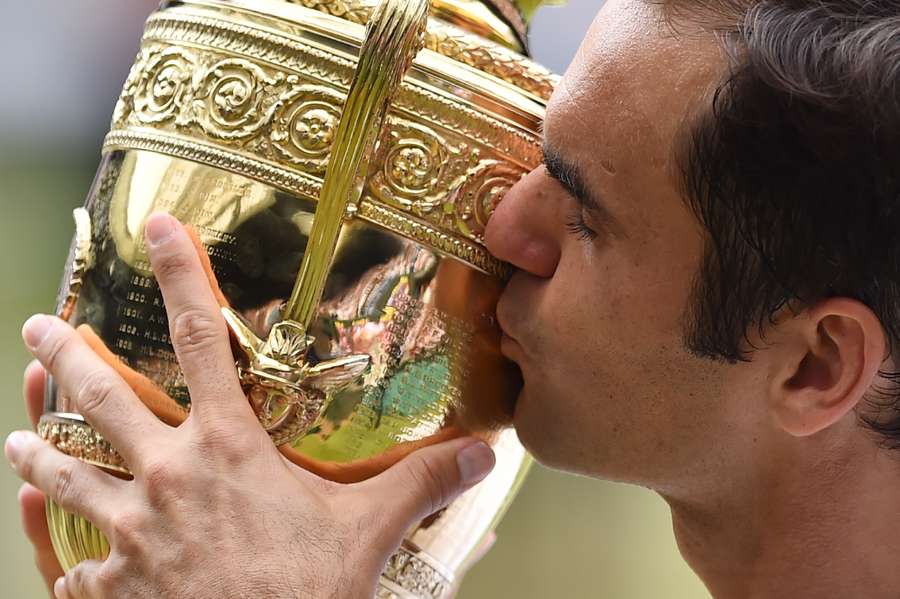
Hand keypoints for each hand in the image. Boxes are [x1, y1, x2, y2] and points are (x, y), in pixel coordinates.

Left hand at [6, 213, 495, 598]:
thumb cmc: (306, 592)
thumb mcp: (369, 532)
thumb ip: (421, 483)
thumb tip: (484, 451)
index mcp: (228, 448)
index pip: (202, 339)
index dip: (181, 276)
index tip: (156, 228)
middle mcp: (167, 478)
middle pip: (102, 398)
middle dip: (66, 355)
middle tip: (36, 326)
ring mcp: (130, 533)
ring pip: (67, 477)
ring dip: (39, 454)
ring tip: (17, 440)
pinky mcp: (113, 588)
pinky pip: (79, 571)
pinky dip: (72, 565)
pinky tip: (67, 569)